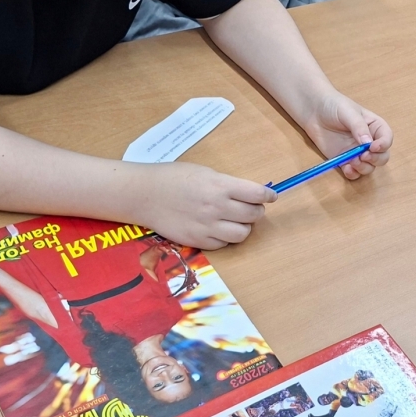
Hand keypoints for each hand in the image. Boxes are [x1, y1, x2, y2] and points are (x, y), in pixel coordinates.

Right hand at [126, 161, 276, 249]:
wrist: (144, 194)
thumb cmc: (174, 177)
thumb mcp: (205, 173)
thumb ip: (228, 184)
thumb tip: (250, 193)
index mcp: (220, 186)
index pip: (257, 193)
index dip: (268, 195)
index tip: (271, 196)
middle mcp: (217, 207)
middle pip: (254, 215)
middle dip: (257, 210)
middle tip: (251, 206)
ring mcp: (207, 227)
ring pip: (243, 233)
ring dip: (244, 227)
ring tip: (236, 220)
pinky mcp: (198, 241)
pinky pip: (224, 244)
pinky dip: (226, 237)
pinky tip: (219, 228)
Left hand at [302, 92, 392, 179]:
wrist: (314, 110)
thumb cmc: (334, 105)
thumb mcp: (348, 112)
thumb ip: (359, 127)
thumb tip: (367, 143)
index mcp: (375, 127)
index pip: (386, 138)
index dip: (383, 145)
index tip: (373, 147)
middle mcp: (369, 141)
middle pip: (382, 156)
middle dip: (375, 159)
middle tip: (363, 156)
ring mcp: (357, 152)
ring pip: (369, 167)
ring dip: (364, 168)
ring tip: (353, 162)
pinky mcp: (345, 160)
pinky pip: (353, 172)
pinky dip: (353, 174)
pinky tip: (347, 169)